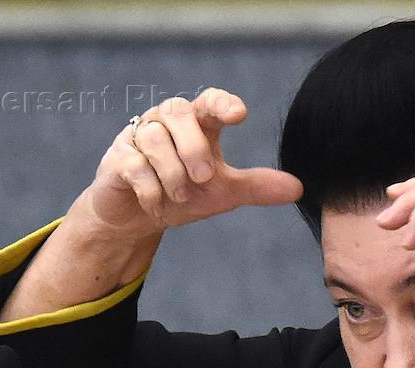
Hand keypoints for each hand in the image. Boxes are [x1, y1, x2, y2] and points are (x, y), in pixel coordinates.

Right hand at [82, 87, 303, 239]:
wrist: (139, 220)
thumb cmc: (183, 194)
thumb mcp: (223, 193)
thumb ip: (257, 187)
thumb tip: (298, 188)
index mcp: (196, 124)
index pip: (209, 101)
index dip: (222, 103)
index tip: (238, 114)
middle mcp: (165, 122)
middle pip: (179, 113)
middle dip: (193, 148)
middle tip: (205, 178)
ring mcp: (138, 138)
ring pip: (154, 139)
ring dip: (172, 173)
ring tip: (181, 196)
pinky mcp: (116, 160)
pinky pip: (133, 165)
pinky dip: (150, 189)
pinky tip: (158, 205)